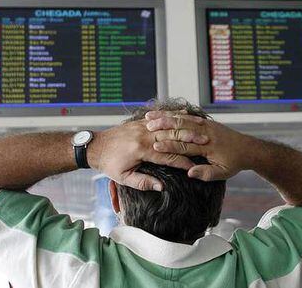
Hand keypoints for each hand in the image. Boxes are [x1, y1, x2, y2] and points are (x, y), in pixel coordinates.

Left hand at [87, 119, 206, 190]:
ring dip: (184, 127)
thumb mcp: (124, 178)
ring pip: (167, 125)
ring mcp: (141, 126)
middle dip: (189, 140)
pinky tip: (184, 114)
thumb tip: (162, 187)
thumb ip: (143, 182)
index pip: (167, 156)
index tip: (194, 166)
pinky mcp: (139, 122)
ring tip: (199, 128)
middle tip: (205, 142)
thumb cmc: (109, 165)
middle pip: (171, 137)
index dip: (181, 162)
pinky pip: (159, 118)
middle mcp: (142, 135)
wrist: (96, 147)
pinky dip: (172, 117)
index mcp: (140, 150)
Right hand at [145, 111, 255, 180]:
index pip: (184, 146)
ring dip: (165, 118)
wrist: (249, 148)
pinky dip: (174, 114)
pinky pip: (188, 116)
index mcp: (208, 146)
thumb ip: (206, 173)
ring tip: (150, 117)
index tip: (154, 147)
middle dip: (163, 128)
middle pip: (181, 128)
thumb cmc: (235, 162)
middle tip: (147, 128)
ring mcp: (206, 125)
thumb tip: (189, 172)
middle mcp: (206, 133)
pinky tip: (163, 114)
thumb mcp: (223, 173)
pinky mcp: (206, 122)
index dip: (169, 147)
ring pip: (182, 119)